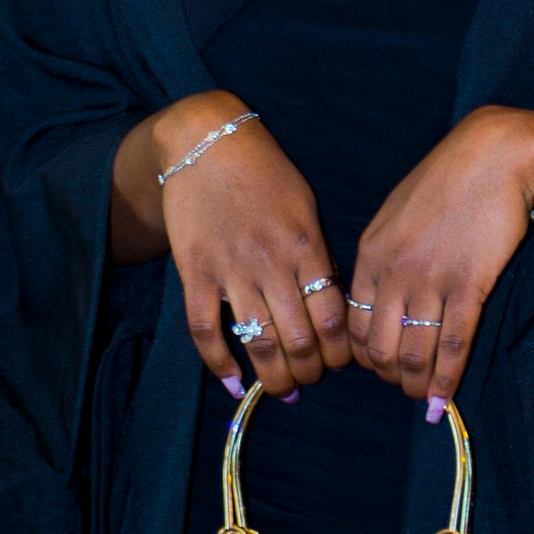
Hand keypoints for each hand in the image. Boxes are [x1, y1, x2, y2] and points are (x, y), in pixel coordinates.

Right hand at [126, 96, 351, 401]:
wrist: (208, 142)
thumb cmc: (266, 173)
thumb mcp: (305, 207)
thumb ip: (317, 255)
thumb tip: (330, 306)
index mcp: (306, 247)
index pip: (332, 319)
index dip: (338, 353)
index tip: (337, 363)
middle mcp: (272, 264)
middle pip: (298, 340)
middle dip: (307, 372)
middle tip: (307, 381)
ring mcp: (231, 270)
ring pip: (257, 342)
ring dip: (272, 377)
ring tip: (279, 390)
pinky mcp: (195, 272)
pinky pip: (206, 329)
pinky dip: (219, 363)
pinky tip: (232, 382)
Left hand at [347, 105, 533, 409]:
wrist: (493, 156)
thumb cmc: (446, 182)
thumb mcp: (397, 216)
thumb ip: (384, 259)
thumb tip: (380, 302)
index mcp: (370, 254)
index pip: (353, 325)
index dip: (364, 356)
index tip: (381, 365)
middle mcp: (393, 271)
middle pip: (378, 348)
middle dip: (389, 377)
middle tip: (403, 385)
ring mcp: (431, 280)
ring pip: (414, 354)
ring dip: (416, 386)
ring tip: (423, 398)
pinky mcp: (468, 284)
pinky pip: (453, 345)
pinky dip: (446, 379)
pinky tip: (444, 399)